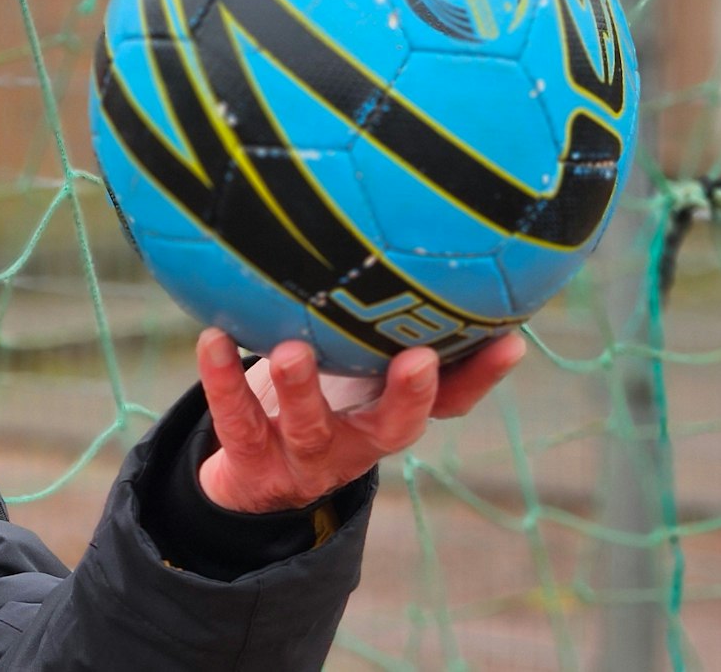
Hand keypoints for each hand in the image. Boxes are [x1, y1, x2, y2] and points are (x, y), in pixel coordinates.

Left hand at [193, 328, 525, 513]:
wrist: (253, 475)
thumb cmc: (322, 398)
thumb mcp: (361, 371)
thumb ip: (392, 324)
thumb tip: (448, 246)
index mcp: (390, 420)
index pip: (450, 402)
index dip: (481, 377)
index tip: (508, 342)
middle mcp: (355, 445)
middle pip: (392, 429)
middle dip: (409, 397)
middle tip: (419, 360)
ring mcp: (302, 457)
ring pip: (307, 427)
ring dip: (302, 389)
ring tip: (294, 350)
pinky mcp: (249, 461)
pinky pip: (235, 417)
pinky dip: (221, 378)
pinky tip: (212, 337)